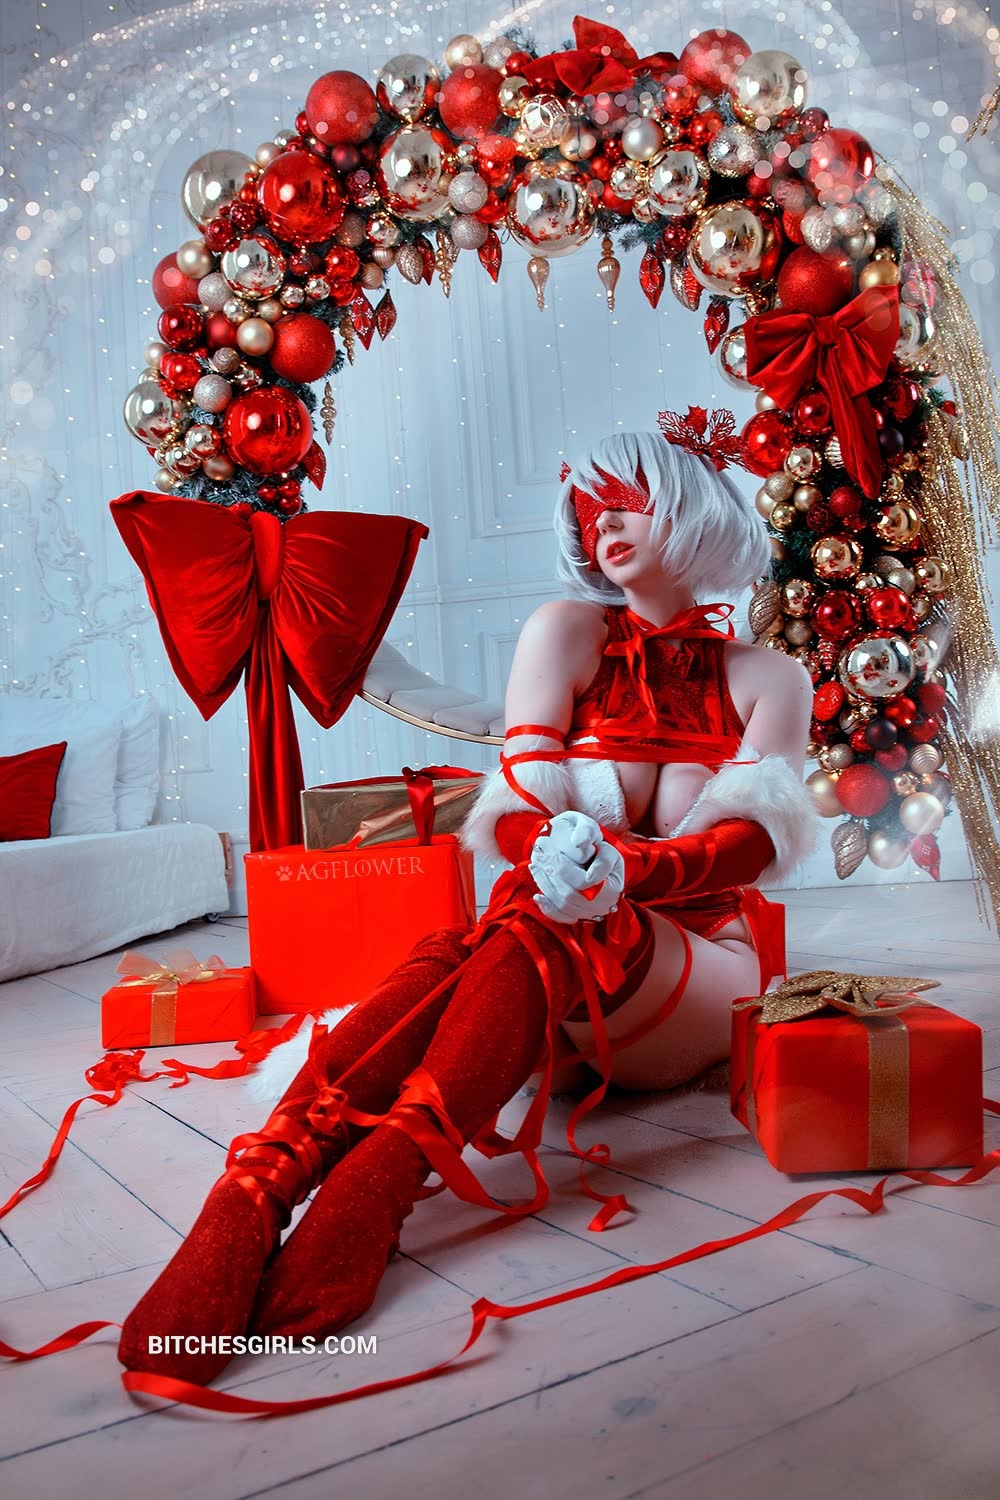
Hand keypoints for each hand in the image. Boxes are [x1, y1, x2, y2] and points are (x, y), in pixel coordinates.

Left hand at [528, 810, 624, 924]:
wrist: (599, 862)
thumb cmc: (596, 846)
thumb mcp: (596, 832)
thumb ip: (588, 832)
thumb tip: (578, 842)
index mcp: (612, 884)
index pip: (585, 881)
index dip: (564, 868)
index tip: (551, 853)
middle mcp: (604, 903)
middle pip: (571, 894)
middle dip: (551, 873)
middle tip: (539, 856)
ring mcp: (591, 912)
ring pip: (563, 904)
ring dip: (545, 885)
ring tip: (536, 866)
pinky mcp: (579, 916)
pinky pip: (561, 917)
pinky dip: (547, 908)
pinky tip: (537, 896)